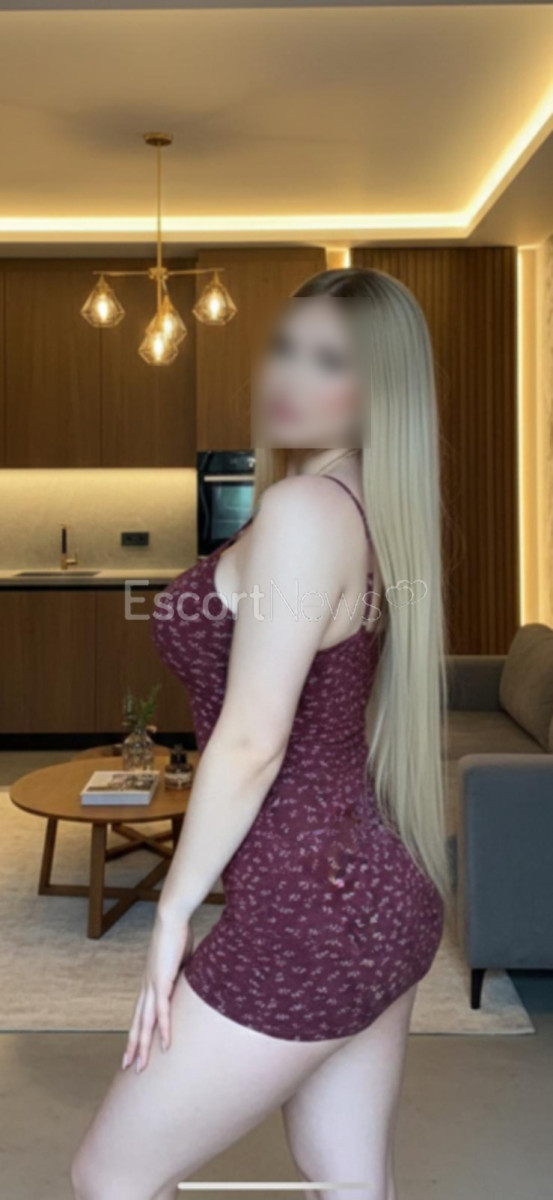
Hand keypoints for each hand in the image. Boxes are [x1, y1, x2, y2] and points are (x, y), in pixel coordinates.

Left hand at [122, 909, 192, 1072]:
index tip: (134, 1048)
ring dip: (142, 1046)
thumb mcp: (181, 962)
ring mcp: (152, 985)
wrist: (171, 917)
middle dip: (133, 1047)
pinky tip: (165, 1045)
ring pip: (145, 1023)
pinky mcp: (162, 981)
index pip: (140, 1013)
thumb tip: (192, 982)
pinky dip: (163, 1029)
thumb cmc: (177, 935)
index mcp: (150, 982)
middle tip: (128, 1067)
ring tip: (140, 1066)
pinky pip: (162, 1010)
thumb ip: (183, 975)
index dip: (137, 1032)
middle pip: (137, 1023)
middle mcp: (146, 987)